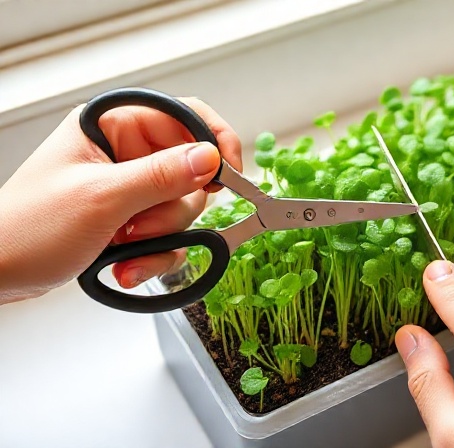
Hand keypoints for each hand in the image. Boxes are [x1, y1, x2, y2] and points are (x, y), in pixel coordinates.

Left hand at [0, 98, 240, 302]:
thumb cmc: (26, 228)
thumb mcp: (102, 198)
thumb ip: (162, 176)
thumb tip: (211, 158)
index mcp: (112, 126)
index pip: (185, 115)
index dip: (215, 142)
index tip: (229, 177)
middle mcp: (125, 153)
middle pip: (191, 171)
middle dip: (173, 209)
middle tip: (143, 226)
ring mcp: (129, 189)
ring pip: (182, 208)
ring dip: (161, 238)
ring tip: (124, 249)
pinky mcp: (130, 220)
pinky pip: (168, 235)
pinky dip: (154, 255)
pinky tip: (126, 266)